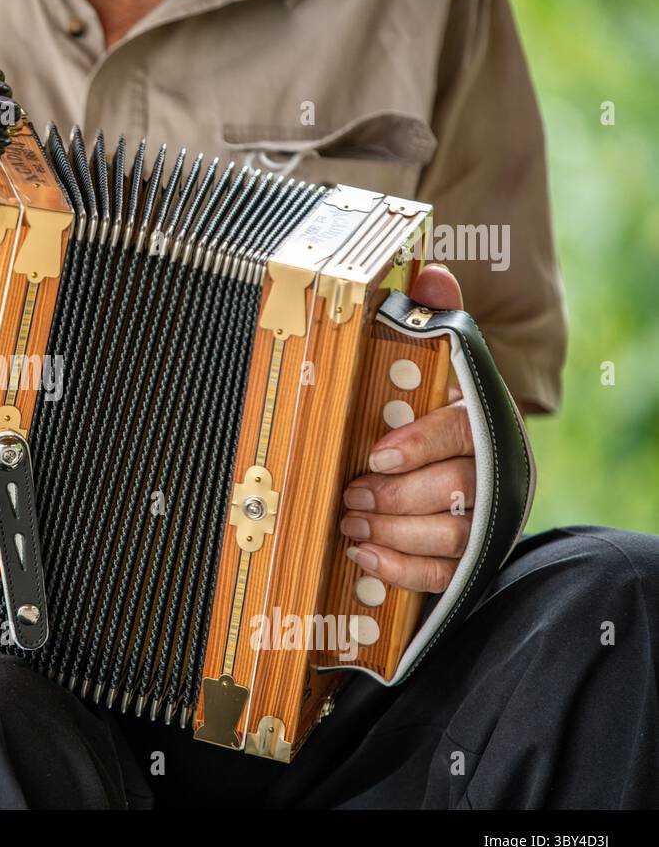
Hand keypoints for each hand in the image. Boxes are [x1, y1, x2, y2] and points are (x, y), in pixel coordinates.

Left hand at [341, 265, 474, 592]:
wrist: (465, 477)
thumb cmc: (436, 418)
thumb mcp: (437, 367)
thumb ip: (434, 321)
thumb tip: (428, 272)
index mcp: (485, 423)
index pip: (463, 431)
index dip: (420, 444)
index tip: (376, 454)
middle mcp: (494, 473)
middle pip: (456, 489)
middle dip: (396, 495)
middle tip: (351, 493)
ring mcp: (486, 520)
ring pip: (449, 536)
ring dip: (393, 532)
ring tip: (351, 522)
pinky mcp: (469, 560)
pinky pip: (441, 574)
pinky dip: (399, 569)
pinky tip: (364, 555)